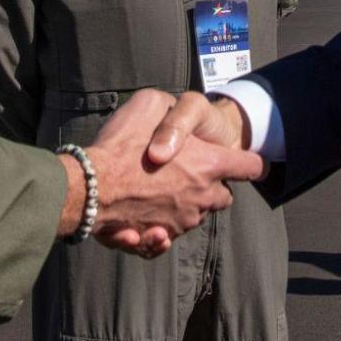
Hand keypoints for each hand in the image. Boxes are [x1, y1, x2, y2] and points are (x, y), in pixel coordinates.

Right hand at [70, 88, 263, 253]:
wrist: (90, 187)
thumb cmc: (122, 144)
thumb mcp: (150, 103)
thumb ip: (172, 112)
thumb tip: (177, 125)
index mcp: (210, 164)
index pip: (250, 167)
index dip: (250, 162)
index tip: (247, 163)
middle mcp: (203, 197)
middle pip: (223, 196)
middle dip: (211, 186)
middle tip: (186, 173)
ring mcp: (183, 221)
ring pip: (195, 216)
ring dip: (182, 206)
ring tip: (152, 191)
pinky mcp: (160, 238)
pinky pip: (169, 237)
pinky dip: (159, 230)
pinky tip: (142, 219)